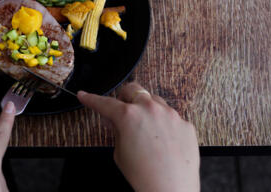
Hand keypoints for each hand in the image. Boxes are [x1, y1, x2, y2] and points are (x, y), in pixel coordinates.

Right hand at [78, 82, 199, 191]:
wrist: (171, 190)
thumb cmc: (144, 176)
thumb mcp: (119, 153)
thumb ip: (117, 130)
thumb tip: (115, 120)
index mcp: (129, 116)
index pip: (105, 103)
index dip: (91, 99)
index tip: (85, 96)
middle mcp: (150, 110)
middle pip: (133, 89)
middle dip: (124, 97)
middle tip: (122, 111)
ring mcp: (171, 115)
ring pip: (154, 100)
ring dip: (146, 109)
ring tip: (145, 130)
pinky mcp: (185, 124)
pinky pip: (171, 117)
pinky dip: (164, 124)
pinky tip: (162, 141)